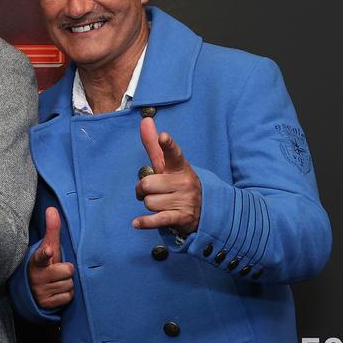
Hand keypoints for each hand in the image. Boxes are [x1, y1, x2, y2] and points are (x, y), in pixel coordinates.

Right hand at [29, 207, 74, 309]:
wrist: (31, 290)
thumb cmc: (45, 265)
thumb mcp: (47, 247)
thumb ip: (51, 230)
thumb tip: (52, 208)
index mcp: (36, 261)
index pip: (41, 256)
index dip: (46, 253)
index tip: (48, 251)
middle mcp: (37, 276)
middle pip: (68, 270)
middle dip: (66, 271)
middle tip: (57, 272)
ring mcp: (41, 291)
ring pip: (69, 285)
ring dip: (66, 284)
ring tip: (56, 282)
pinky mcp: (46, 303)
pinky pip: (67, 297)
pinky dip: (65, 295)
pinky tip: (57, 292)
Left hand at [133, 117, 201, 233]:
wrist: (206, 209)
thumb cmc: (178, 182)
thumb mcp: (168, 165)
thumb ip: (154, 145)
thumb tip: (145, 120)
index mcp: (180, 167)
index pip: (173, 154)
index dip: (168, 145)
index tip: (164, 136)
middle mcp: (183, 182)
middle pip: (146, 183)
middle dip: (143, 189)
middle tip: (152, 190)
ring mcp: (183, 200)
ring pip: (148, 202)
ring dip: (149, 204)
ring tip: (162, 203)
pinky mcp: (180, 217)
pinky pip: (158, 219)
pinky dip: (146, 222)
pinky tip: (136, 223)